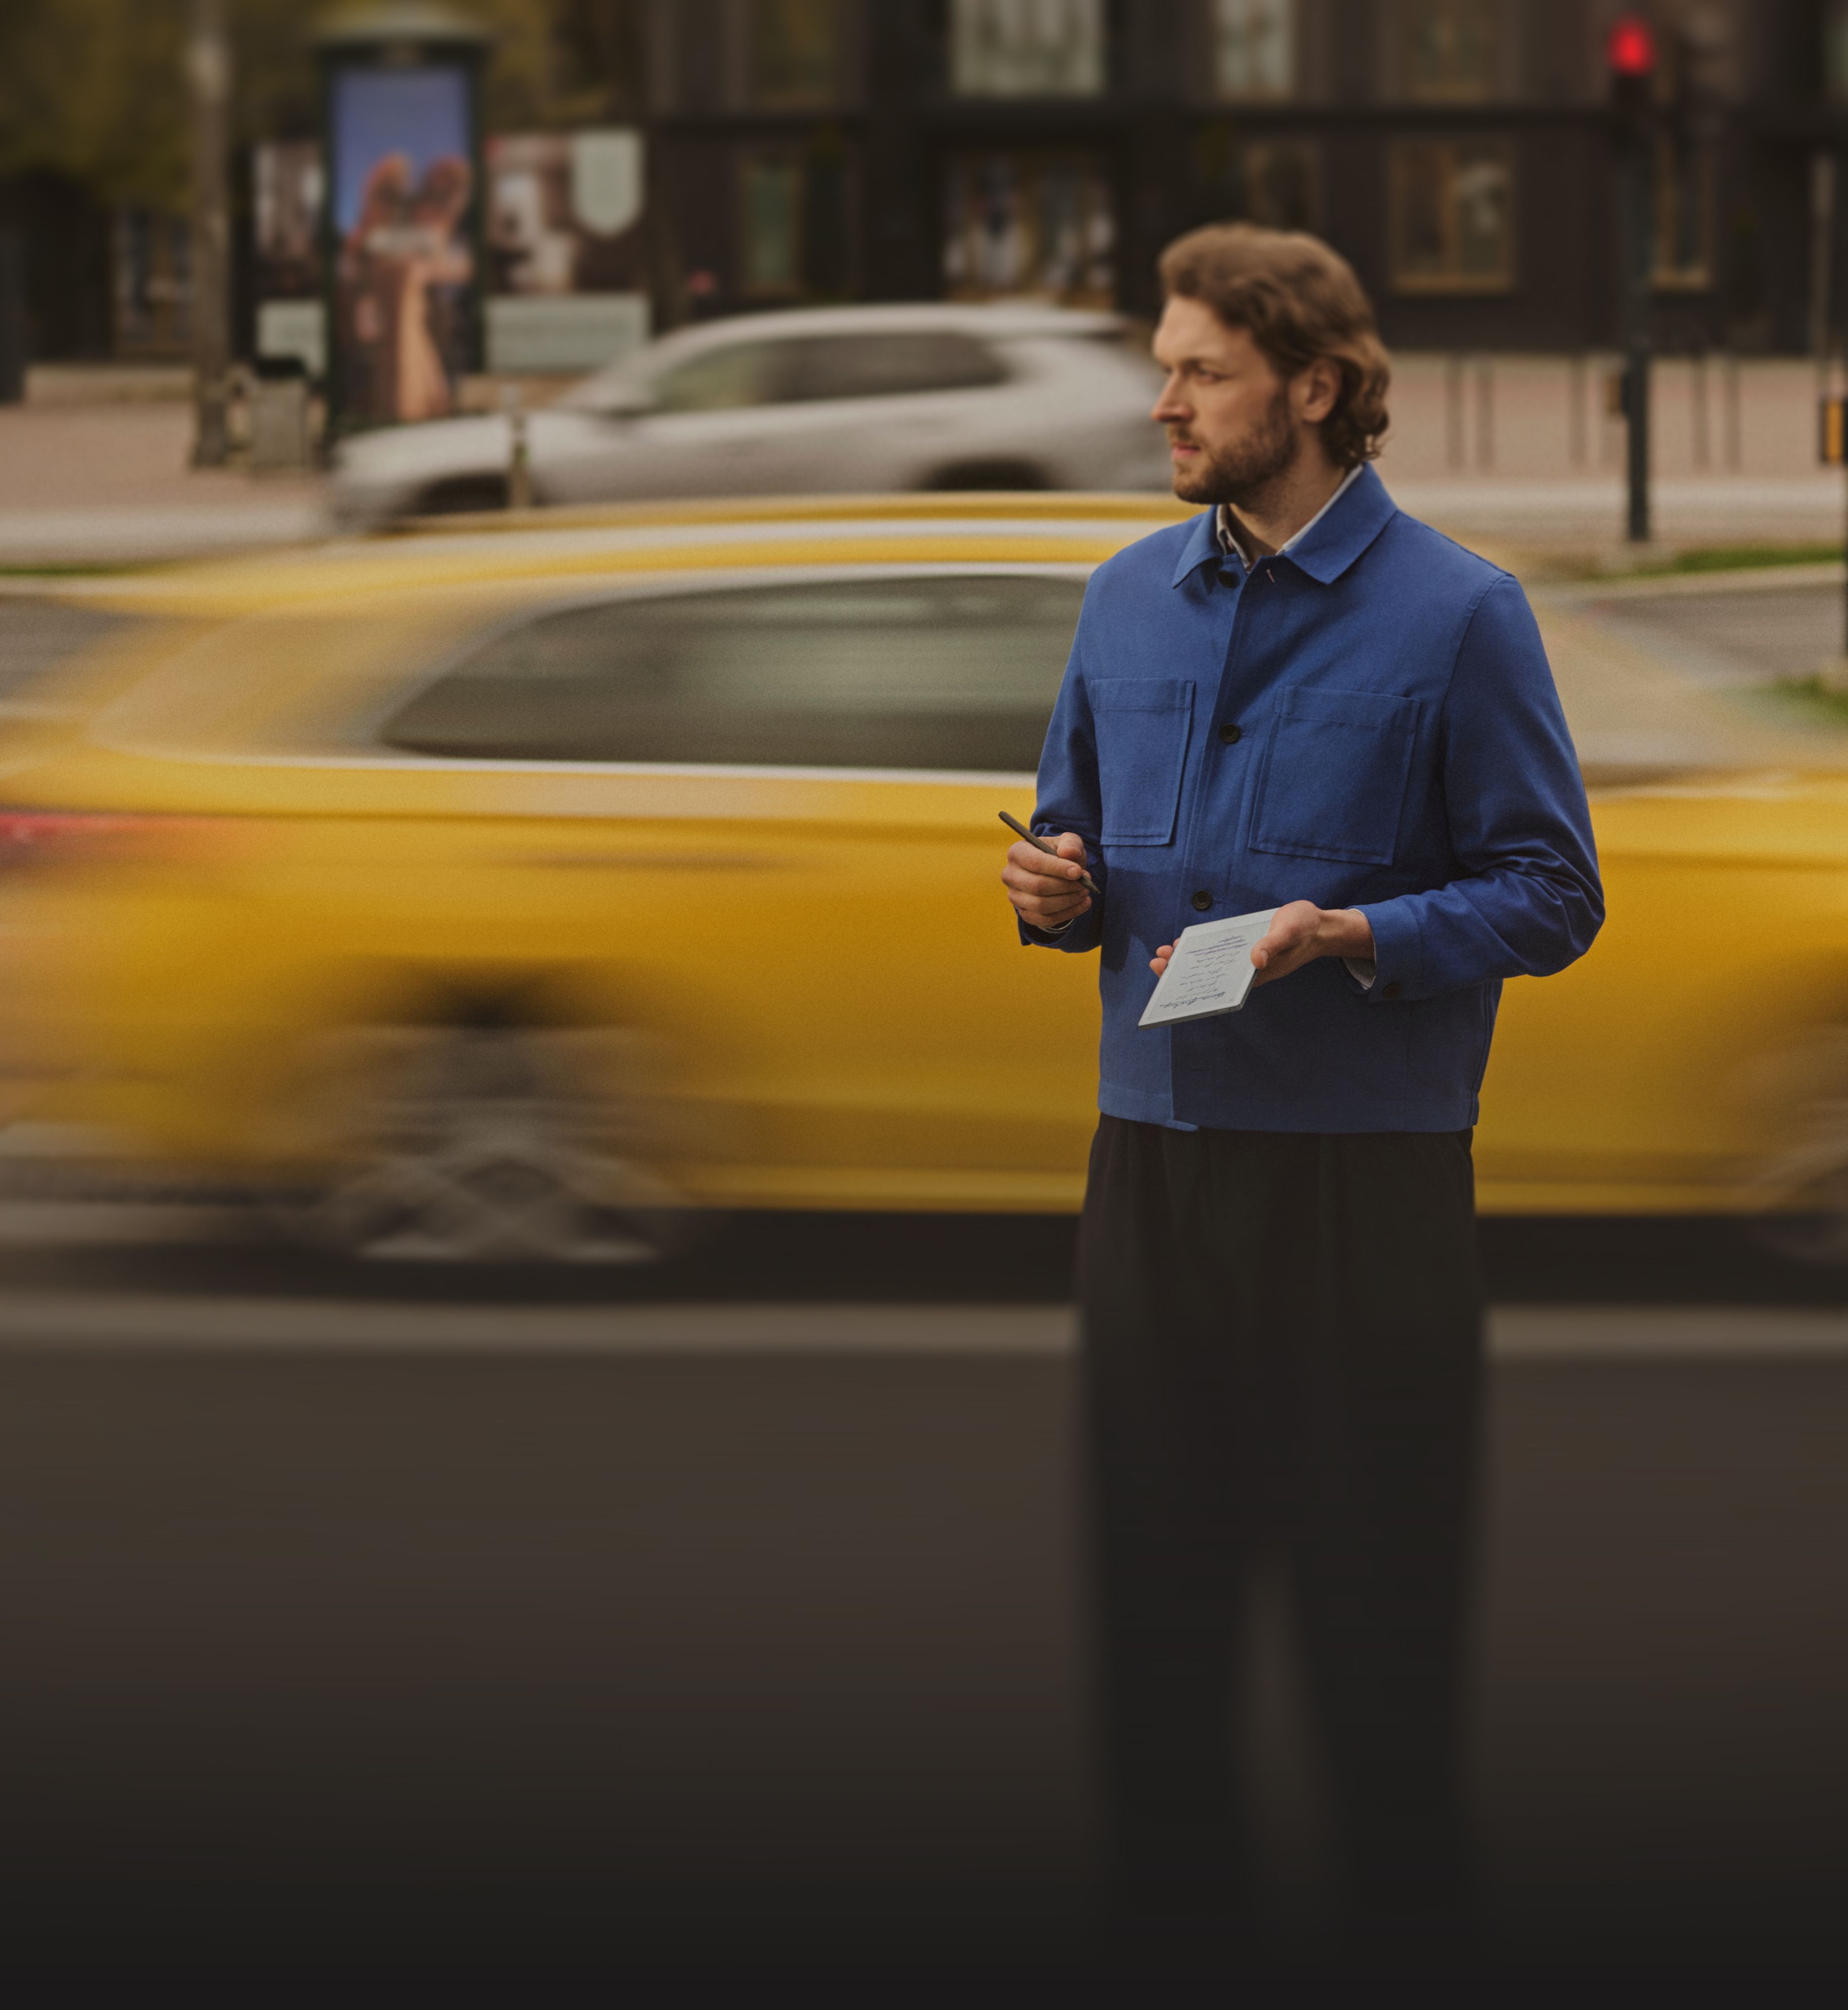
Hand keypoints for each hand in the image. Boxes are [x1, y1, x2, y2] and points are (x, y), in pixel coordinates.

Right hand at [1003, 831, 1092, 930]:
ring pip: (1041, 905)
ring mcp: (1015, 896)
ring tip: (1084, 892)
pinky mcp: (1025, 913)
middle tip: (1085, 884)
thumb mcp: (1068, 843)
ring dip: (1068, 900)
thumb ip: (1071, 844)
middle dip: (1065, 886)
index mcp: (1017, 852)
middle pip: (1037, 886)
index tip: (1078, 872)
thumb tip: (1068, 852)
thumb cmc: (1060, 855)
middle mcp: (1010, 875)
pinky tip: (1083, 904)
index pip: (1035, 862)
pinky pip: (1045, 919)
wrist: (1056, 874)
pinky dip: (1068, 913)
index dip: (1058, 868)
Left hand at [1149, 902, 1373, 984]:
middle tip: (1158, 961)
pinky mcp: (1244, 948)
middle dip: (1183, 971)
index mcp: (1256, 974)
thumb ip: (1272, 945)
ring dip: (1188, 960)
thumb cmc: (1304, 930)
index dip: (1196, 986)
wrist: (1318, 926)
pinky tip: (1185, 942)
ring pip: (1211, 964)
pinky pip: (1218, 952)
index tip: (1174, 980)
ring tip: (1164, 952)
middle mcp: (1247, 971)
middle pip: (1210, 977)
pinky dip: (1201, 948)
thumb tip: (1255, 960)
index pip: (1221, 987)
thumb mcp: (1289, 933)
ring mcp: (1245, 960)